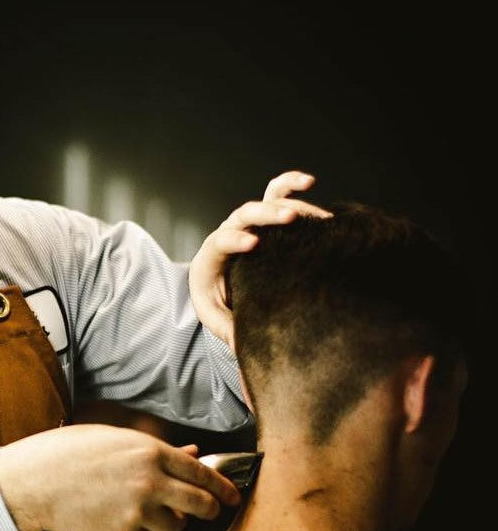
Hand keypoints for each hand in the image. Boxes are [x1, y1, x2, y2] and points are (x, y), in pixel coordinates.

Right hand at [0, 424, 241, 530]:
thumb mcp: (115, 439)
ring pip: (176, 525)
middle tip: (211, 509)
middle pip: (201, 504)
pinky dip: (149, 530)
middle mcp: (149, 482)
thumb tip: (193, 453)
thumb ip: (158, 450)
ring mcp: (137, 511)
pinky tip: (128, 517)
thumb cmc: (70, 452)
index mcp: (150, 452)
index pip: (202, 473)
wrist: (34, 483)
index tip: (232, 495)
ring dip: (173, 520)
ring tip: (153, 508)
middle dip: (211, 508)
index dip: (222, 486)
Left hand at [189, 170, 331, 349]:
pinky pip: (277, 193)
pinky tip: (310, 182)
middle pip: (244, 215)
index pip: (220, 242)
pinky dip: (291, 184)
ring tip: (318, 214)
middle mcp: (230, 233)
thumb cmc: (217, 300)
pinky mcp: (267, 219)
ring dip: (289, 203)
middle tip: (289, 219)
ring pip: (265, 201)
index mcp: (211, 256)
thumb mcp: (216, 318)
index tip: (252, 244)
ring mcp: (250, 223)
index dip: (234, 240)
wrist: (217, 281)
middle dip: (266, 215)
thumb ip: (228, 330)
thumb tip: (245, 348)